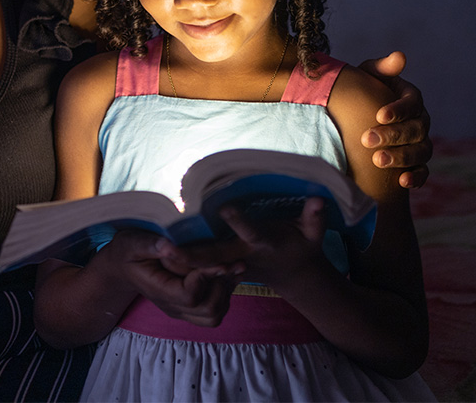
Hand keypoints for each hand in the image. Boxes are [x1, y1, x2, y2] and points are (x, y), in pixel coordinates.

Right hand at [107, 230, 237, 327]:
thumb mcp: (132, 242)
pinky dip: (225, 294)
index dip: (207, 278)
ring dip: (227, 292)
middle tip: (232, 263)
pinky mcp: (189, 307)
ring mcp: (181, 309)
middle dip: (222, 287)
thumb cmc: (127, 252)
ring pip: (214, 316)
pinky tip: (226, 273)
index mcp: (159, 291)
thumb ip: (149, 245)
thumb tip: (169, 246)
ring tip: (232, 267)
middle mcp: (172, 306)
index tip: (218, 260)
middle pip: (208, 311)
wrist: (122, 267)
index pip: (190, 296)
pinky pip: (215, 311)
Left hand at [163, 199, 328, 293]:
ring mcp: (231, 264)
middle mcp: (242, 255)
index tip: (224, 208)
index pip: (250, 232)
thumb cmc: (303, 248)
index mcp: (263, 245)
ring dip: (180, 260)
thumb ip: (315, 219)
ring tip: (156, 250)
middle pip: (213, 256)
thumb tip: (319, 199)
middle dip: (190, 254)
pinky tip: (159, 252)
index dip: (239, 221)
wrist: (295, 276)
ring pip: (202, 264)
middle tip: (165, 248)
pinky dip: (182, 261)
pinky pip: (200, 266)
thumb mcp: (313, 236)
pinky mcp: (223, 266)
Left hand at [358, 51, 431, 187]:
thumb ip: (380, 68)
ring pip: (421, 151)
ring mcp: (421, 143)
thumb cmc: (363, 93)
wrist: (358, 119)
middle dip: (392, 135)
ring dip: (401, 157)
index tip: (379, 115)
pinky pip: (423, 172)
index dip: (399, 110)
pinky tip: (402, 182)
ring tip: (378, 161)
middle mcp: (421, 121)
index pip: (412, 103)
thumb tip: (400, 57)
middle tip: (367, 139)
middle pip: (415, 130)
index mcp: (412, 99)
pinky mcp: (417, 164)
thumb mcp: (367, 77)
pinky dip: (416, 178)